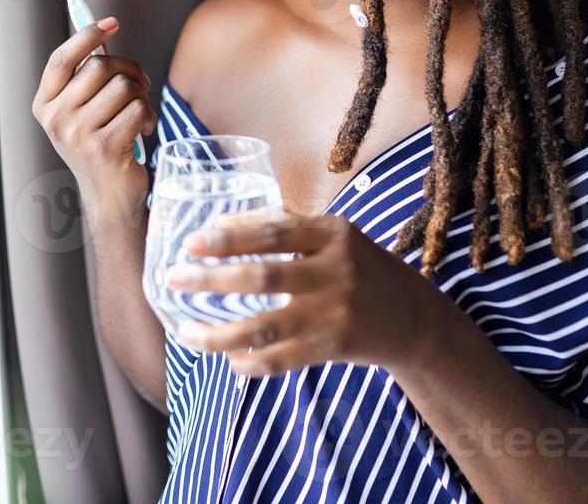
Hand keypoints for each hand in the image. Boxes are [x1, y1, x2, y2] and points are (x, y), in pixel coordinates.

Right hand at [32, 16, 156, 218]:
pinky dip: (150, 117)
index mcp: (45, 106)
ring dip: (142, 97)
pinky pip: (138, 110)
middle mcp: (56, 119)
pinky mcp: (105, 147)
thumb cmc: (100, 146)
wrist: (109, 196)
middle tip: (140, 84)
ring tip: (140, 114)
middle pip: (99, 66)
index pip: (61, 59)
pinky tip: (144, 131)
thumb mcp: (82, 112)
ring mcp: (78, 134)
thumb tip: (104, 32)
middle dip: (129, 69)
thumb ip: (86, 79)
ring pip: (124, 86)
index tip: (111, 22)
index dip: (87, 35)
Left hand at [165, 214, 447, 376]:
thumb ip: (286, 228)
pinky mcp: (333, 347)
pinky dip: (248, 362)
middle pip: (263, 278)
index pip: (273, 232)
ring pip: (265, 327)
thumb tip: (220, 224)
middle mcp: (335, 272)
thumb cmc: (361, 268)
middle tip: (172, 279)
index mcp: (333, 234)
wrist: (414, 319)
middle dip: (211, 280)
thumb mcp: (335, 237)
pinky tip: (226, 358)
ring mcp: (334, 313)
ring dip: (219, 333)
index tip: (190, 242)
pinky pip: (281, 360)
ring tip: (185, 331)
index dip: (229, 237)